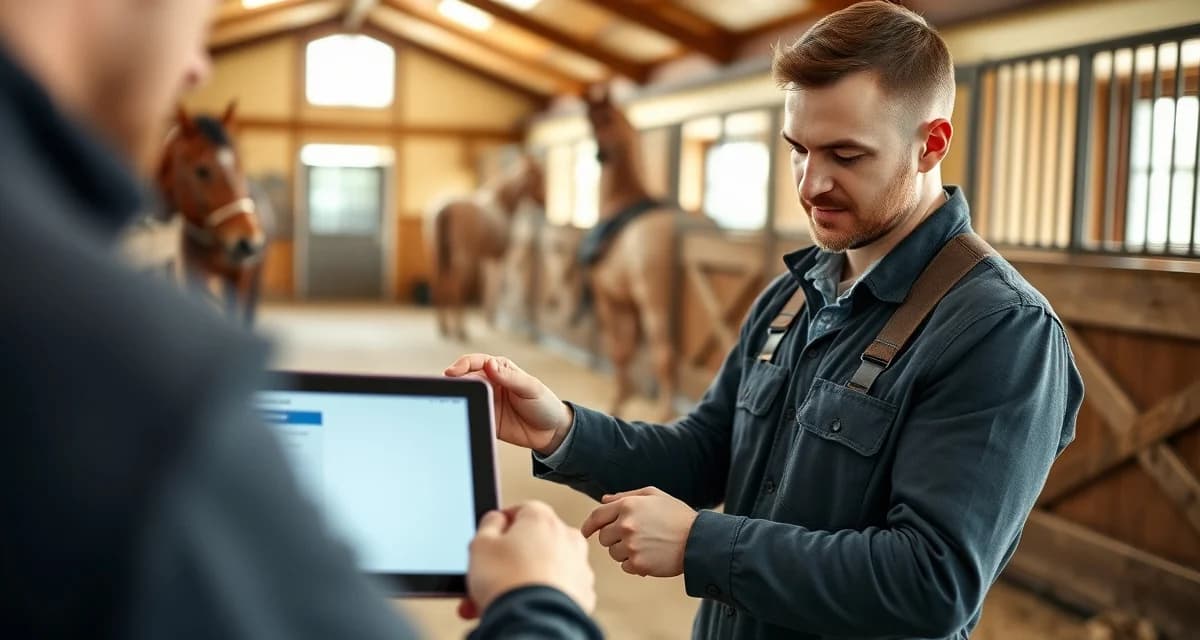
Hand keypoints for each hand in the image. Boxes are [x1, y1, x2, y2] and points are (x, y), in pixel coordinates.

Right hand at [445, 354, 572, 454]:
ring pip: (464, 397)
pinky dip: (463, 416)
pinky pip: (470, 416)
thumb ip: (510, 377)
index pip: (475, 362)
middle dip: (454, 383)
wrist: (552, 433)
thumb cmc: (544, 404)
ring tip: (451, 403)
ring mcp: (486, 402)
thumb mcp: (530, 387)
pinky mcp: (485, 420)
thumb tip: (489, 364)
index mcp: (499, 369)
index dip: (462, 365)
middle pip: (464, 379)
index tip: (452, 372)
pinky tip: (458, 419)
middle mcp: (489, 384)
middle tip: (448, 390)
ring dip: (457, 398)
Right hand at [459, 501, 595, 619]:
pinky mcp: (584, 591)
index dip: (502, 525)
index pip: (521, 510)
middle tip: (489, 574)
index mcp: (541, 518)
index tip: (492, 539)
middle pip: (534, 540)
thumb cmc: (509, 583)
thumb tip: (496, 519)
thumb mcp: (481, 544)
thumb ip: (489, 524)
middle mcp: (566, 536)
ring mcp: (579, 564)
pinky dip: (544, 593)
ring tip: (503, 596)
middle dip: (510, 557)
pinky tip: (525, 604)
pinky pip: (559, 587)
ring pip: (546, 565)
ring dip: (525, 576)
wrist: (535, 622)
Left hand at [580, 487, 697, 577]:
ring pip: (614, 553)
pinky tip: (650, 556)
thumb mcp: (654, 495)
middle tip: (633, 537)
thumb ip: (626, 496)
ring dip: (624, 552)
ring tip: (646, 546)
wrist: (698, 540)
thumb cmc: (676, 515)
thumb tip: (603, 500)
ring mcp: (631, 546)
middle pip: (604, 537)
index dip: (588, 525)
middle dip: (613, 538)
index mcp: (628, 505)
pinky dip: (634, 564)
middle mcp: (626, 525)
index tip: (586, 532)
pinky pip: (625, 566)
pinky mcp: (638, 564)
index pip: (597, 516)